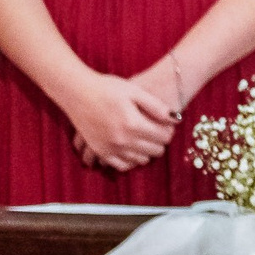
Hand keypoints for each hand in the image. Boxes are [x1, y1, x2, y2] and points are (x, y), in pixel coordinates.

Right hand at [62, 71, 179, 173]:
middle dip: (160, 141)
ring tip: (146, 137)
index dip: (169, 130)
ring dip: (147, 151)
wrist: (78, 92)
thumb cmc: (108, 88)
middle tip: (158, 130)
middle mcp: (122, 140)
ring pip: (141, 160)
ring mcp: (110, 148)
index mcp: (133, 124)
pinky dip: (131, 160)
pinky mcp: (100, 152)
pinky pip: (122, 165)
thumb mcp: (135, 91)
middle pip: (155, 151)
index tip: (167, 124)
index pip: (164, 137)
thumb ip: (157, 106)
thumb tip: (176, 119)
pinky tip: (134, 149)